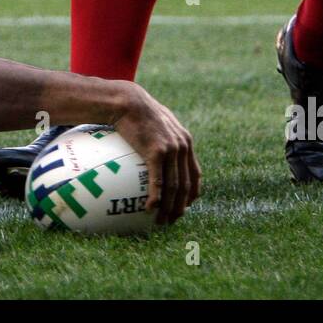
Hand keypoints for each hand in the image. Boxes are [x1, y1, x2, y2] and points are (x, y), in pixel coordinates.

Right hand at [109, 82, 200, 225]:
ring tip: (160, 221)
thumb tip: (153, 155)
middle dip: (180, 207)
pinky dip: (155, 197)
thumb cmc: (136, 111)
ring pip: (174, 187)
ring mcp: (171, 149)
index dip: (191, 194)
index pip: (195, 174)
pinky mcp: (156, 152)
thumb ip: (162, 139)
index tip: (184, 207)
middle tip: (171, 221)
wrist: (128, 101)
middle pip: (186, 186)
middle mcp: (182, 147)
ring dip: (168, 208)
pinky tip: (149, 208)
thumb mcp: (156, 123)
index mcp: (185, 142)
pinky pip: (158, 180)